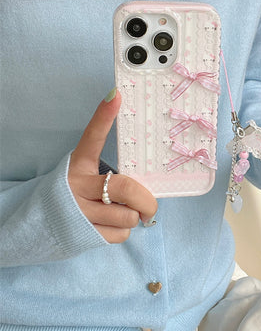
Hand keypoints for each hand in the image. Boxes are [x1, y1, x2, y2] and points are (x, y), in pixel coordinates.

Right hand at [68, 89, 157, 242]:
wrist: (39, 226)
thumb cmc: (75, 196)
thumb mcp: (85, 177)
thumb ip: (111, 176)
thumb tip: (146, 186)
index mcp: (79, 165)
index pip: (92, 137)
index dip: (104, 116)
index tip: (116, 95)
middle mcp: (77, 186)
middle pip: (126, 188)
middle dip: (147, 201)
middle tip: (150, 205)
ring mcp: (79, 211)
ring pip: (127, 216)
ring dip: (133, 218)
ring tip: (120, 214)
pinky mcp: (83, 235)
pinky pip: (120, 234)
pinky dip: (122, 232)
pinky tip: (109, 225)